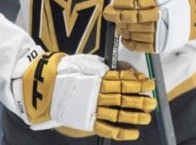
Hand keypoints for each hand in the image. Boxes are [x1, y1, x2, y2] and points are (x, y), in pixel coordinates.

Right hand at [14, 51, 155, 139]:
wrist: (43, 86)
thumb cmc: (65, 72)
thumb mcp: (86, 63)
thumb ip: (105, 67)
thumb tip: (126, 70)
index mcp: (97, 76)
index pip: (123, 79)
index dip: (139, 82)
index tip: (150, 83)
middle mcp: (97, 93)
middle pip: (124, 97)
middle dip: (141, 99)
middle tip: (152, 101)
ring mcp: (92, 108)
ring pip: (119, 113)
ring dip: (135, 116)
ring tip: (146, 117)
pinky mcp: (86, 121)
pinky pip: (107, 128)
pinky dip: (122, 132)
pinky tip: (133, 133)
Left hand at [103, 0, 195, 53]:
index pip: (137, 1)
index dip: (121, 3)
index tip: (113, 3)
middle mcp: (163, 15)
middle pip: (135, 18)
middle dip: (118, 16)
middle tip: (109, 14)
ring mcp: (164, 31)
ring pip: (137, 32)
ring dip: (123, 29)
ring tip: (118, 24)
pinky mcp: (164, 43)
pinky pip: (143, 46)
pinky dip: (130, 43)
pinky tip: (124, 37)